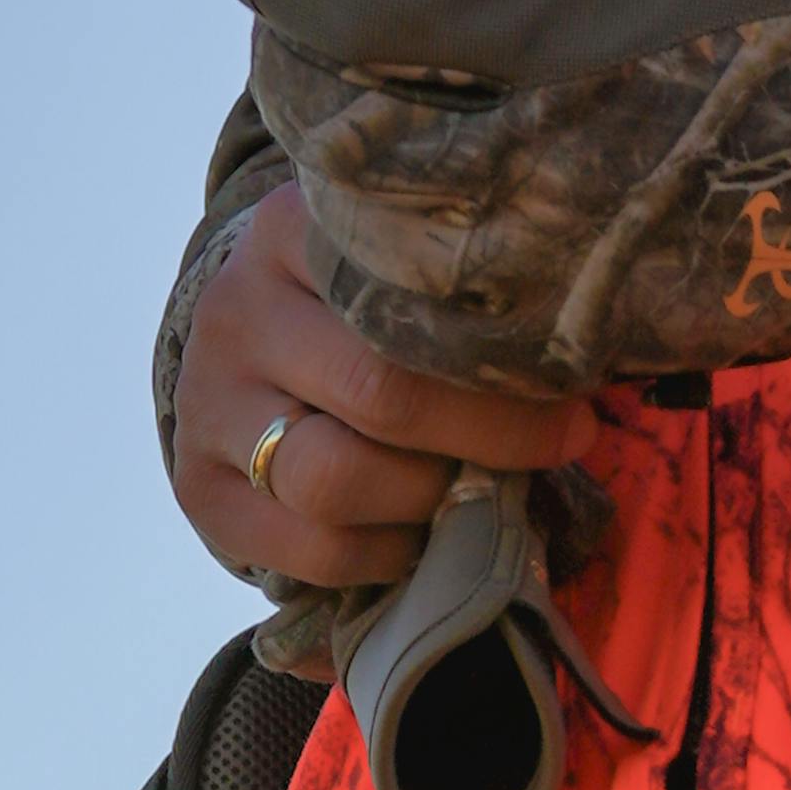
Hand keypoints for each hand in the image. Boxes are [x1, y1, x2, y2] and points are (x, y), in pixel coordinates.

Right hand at [168, 177, 611, 589]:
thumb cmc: (363, 307)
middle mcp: (238, 310)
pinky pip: (309, 552)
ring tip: (470, 492)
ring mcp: (207, 403)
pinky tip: (416, 533)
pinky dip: (385, 558)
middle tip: (550, 450)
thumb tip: (593, 374)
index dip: (504, 366)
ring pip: (334, 482)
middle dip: (488, 440)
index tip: (574, 399)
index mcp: (294, 231)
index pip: (408, 301)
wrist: (246, 339)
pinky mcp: (196, 488)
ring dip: (429, 504)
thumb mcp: (400, 270)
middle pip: (380, 397)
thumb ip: (467, 299)